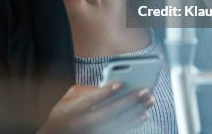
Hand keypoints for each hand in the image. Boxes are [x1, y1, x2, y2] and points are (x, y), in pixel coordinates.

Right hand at [37, 83, 153, 133]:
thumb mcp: (67, 98)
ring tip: (148, 102)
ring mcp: (91, 133)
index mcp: (71, 110)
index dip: (105, 92)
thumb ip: (85, 91)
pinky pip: (119, 132)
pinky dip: (132, 124)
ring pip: (117, 124)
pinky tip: (143, 116)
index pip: (90, 100)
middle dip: (128, 101)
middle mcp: (82, 124)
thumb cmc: (63, 113)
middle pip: (108, 112)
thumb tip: (106, 87)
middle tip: (144, 90)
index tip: (121, 83)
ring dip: (135, 112)